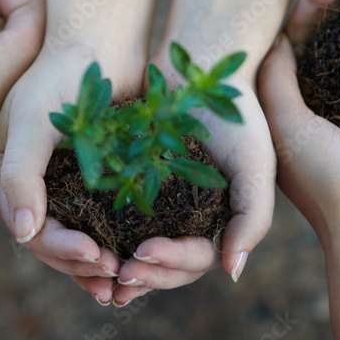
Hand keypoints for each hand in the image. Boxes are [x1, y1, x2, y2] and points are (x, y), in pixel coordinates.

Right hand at [0, 40, 147, 304]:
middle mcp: (31, 179)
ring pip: (76, 233)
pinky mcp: (94, 171)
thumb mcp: (32, 121)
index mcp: (6, 170)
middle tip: (116, 274)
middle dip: (80, 262)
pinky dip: (115, 237)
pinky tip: (135, 252)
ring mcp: (62, 177)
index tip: (97, 255)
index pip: (27, 227)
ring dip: (97, 259)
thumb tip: (24, 232)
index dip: (60, 248)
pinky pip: (100, 216)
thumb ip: (22, 174)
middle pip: (50, 238)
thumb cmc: (59, 73)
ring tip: (127, 276)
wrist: (99, 36)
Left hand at [113, 58, 273, 304]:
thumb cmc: (237, 115)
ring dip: (122, 264)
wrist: (202, 65)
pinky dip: (103, 233)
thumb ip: (253, 217)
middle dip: (145, 274)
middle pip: (168, 265)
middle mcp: (191, 218)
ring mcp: (162, 201)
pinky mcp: (134, 179)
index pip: (197, 259)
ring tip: (100, 270)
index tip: (142, 254)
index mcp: (220, 220)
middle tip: (119, 274)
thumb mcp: (255, 164)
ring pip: (140, 249)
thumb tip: (231, 272)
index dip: (171, 265)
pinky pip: (116, 217)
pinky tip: (84, 239)